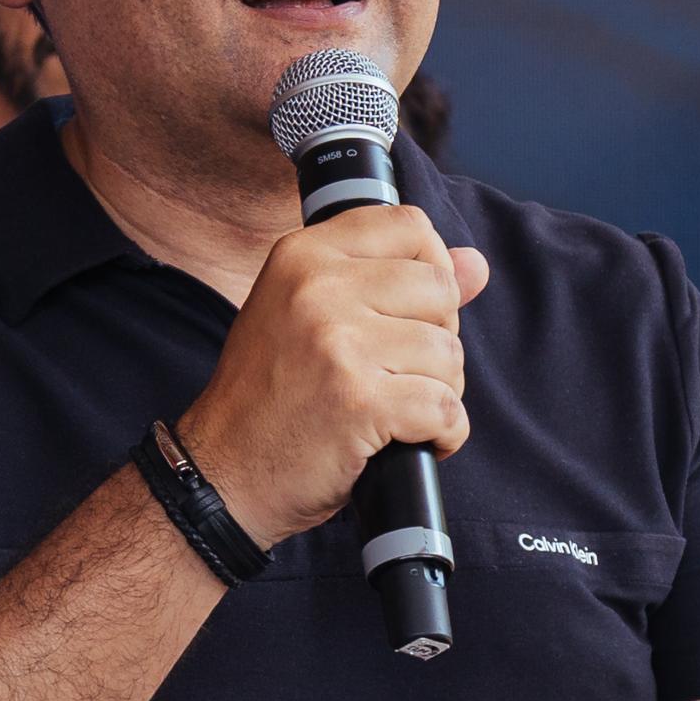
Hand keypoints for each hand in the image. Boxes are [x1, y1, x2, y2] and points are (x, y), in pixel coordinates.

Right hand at [177, 206, 489, 545]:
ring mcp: (340, 343)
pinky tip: (411, 442)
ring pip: (448, 352)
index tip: (413, 310)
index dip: (431, 267)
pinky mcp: (361, 401)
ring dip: (439, 392)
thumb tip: (476, 263)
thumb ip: (392, 281)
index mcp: (303, 256)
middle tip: (397, 374)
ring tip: (396, 412)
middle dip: (436, 339)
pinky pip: (446, 408)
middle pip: (440, 289)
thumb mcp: (312, 318)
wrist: (223, 475)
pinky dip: (444, 435)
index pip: (407, 225)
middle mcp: (318, 288)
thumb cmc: (268, 399)